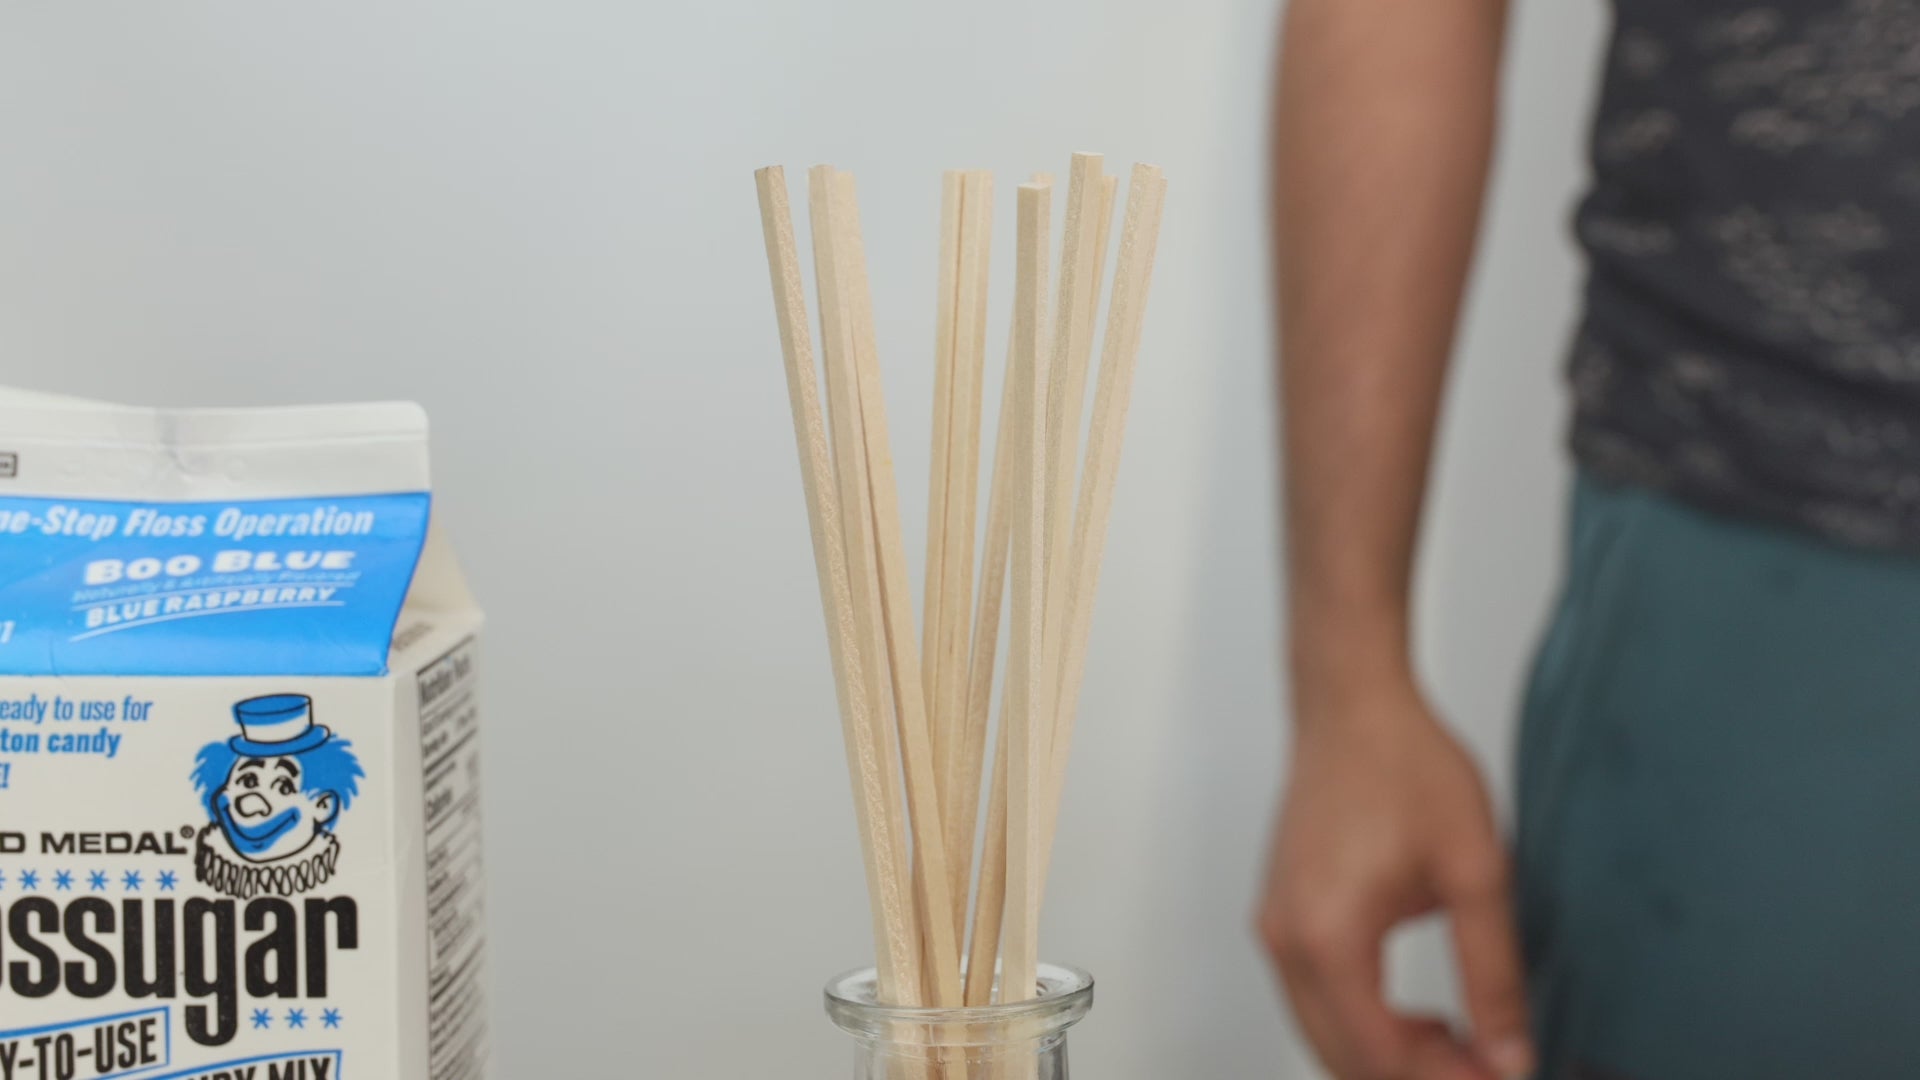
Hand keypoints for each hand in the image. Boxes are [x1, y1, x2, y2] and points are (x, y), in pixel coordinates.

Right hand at [1257, 673, 1531, 1079]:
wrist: (1352, 703)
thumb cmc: (1405, 765)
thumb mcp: (1475, 871)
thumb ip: (1492, 973)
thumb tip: (1510, 1055)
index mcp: (1328, 937)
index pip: (1379, 1056)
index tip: (1498, 1079)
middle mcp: (1285, 940)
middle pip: (1341, 1059)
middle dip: (1416, 1077)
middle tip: (1487, 1067)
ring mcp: (1274, 928)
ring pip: (1323, 1036)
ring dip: (1388, 1057)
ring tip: (1462, 1044)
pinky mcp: (1279, 915)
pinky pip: (1314, 1001)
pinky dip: (1363, 1025)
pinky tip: (1419, 1014)